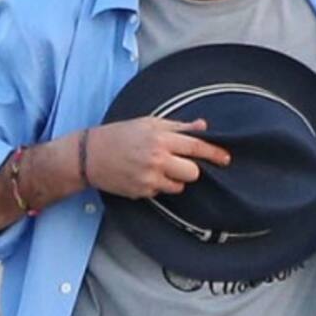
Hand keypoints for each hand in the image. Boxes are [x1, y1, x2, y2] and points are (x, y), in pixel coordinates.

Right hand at [85, 118, 230, 198]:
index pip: (195, 147)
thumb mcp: (149, 123)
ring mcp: (149, 178)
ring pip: (179, 186)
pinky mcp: (141, 192)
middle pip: (193, 173)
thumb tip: (203, 127)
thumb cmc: (121, 134)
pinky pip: (162, 192)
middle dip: (190, 169)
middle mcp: (157, 159)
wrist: (89, 155)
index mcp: (160, 139)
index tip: (226, 159)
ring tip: (157, 168)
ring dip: (175, 179)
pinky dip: (158, 186)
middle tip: (178, 163)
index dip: (214, 153)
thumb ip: (178, 127)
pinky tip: (144, 175)